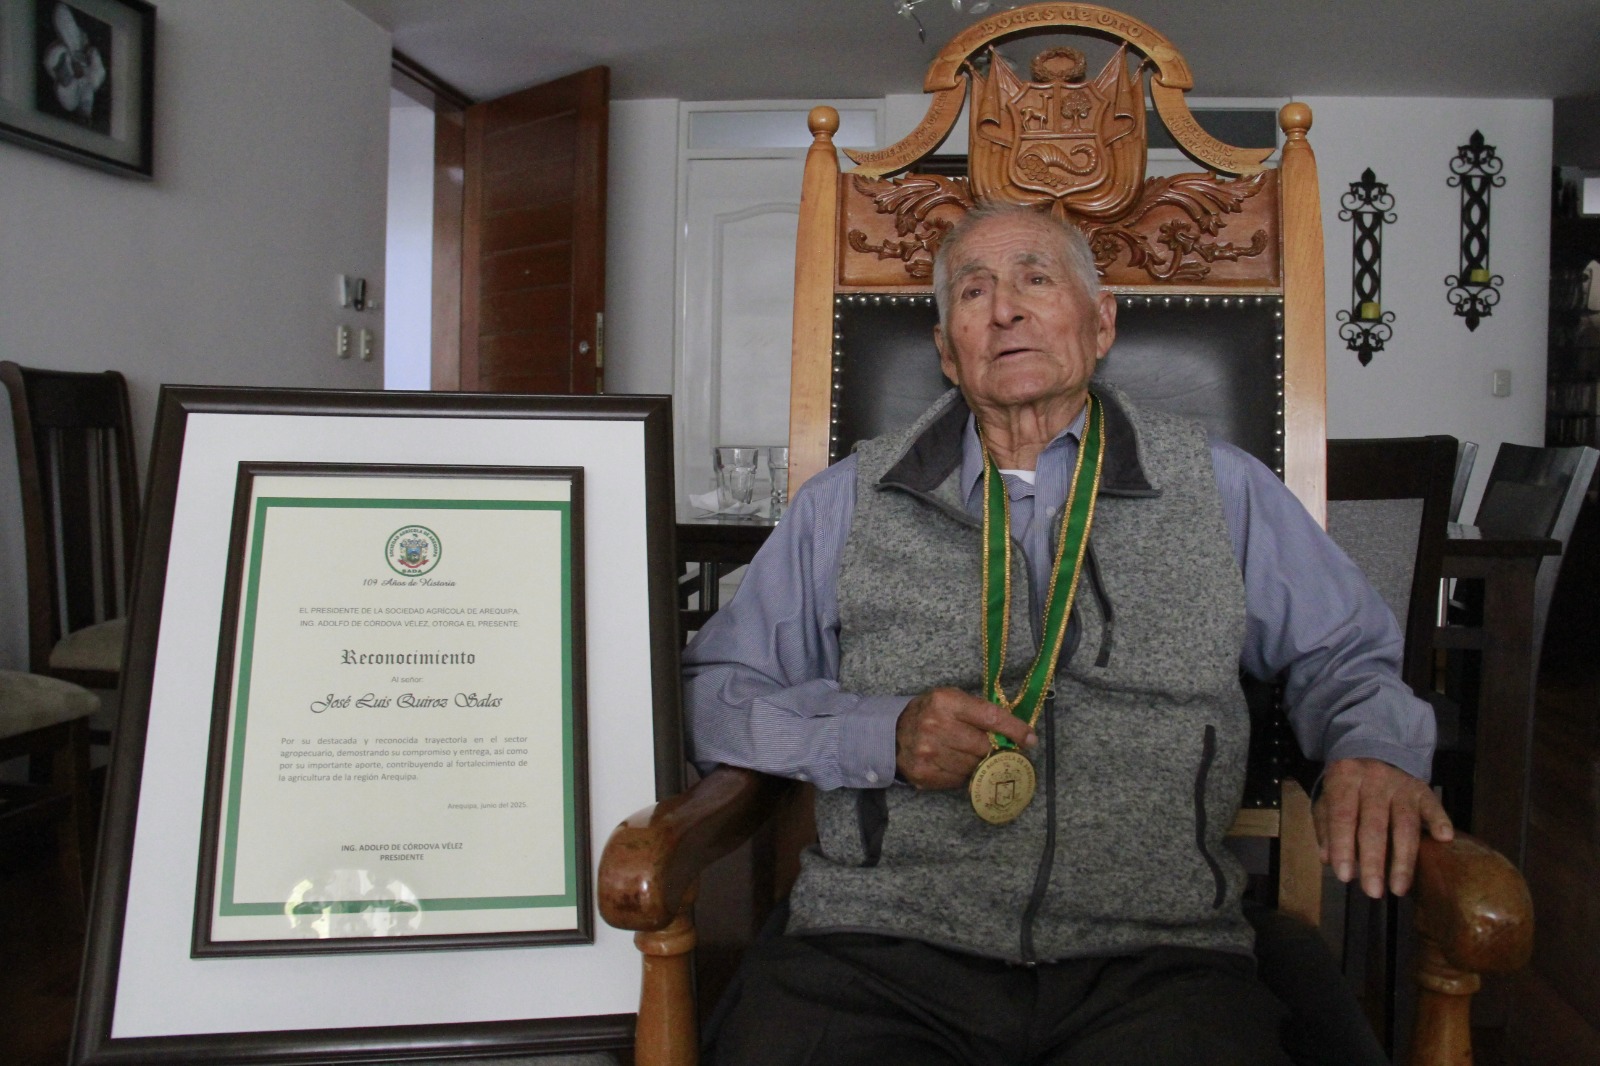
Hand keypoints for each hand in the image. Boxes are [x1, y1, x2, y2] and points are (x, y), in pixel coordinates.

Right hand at [894, 687, 1035, 789]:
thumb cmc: (929, 713)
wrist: (890, 734)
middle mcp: (935, 726)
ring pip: (974, 767)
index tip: (1030, 740)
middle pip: (984, 746)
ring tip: (971, 757)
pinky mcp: (924, 774)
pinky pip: (959, 781)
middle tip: (996, 750)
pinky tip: (957, 766)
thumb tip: (1017, 732)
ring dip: (979, 764)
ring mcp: (928, 752)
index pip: (991, 717)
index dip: (1015, 730)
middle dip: (994, 749)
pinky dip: (964, 775)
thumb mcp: (950, 699)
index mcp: (946, 701)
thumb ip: (980, 712)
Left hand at [1313, 757, 1453, 897]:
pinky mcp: (1423, 789)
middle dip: (1374, 861)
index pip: (1343, 816)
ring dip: (1403, 859)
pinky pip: (1433, 806)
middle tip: (1373, 892)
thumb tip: (1327, 859)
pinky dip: (1439, 820)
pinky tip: (1443, 839)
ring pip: (1405, 824)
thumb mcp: (1328, 798)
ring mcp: (1401, 785)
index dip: (1343, 847)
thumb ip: (1326, 826)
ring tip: (1399, 888)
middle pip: (1375, 824)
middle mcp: (1374, 780)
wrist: (1373, 749)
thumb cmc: (1348, 786)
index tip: (1344, 876)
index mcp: (1345, 779)